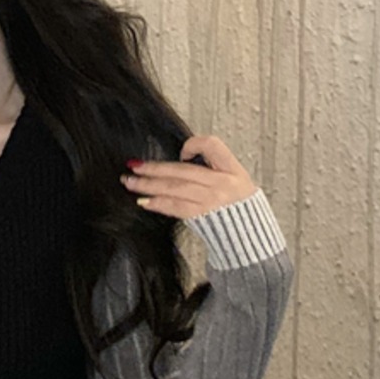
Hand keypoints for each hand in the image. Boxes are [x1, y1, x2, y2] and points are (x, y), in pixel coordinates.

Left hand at [120, 135, 256, 219]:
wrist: (249, 233)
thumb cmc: (239, 205)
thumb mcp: (234, 178)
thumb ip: (211, 166)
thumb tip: (180, 160)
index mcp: (232, 169)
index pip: (212, 145)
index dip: (194, 145)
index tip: (181, 152)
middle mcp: (221, 183)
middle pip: (182, 170)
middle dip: (155, 168)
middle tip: (134, 165)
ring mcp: (211, 200)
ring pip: (174, 188)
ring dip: (148, 185)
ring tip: (130, 182)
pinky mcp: (202, 216)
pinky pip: (175, 207)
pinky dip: (158, 203)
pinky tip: (144, 201)